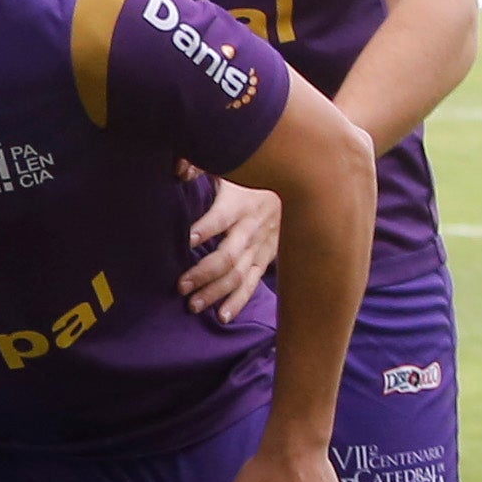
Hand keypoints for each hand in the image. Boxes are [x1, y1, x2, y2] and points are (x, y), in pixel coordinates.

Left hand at [179, 173, 282, 321]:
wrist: (301, 185)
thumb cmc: (253, 175)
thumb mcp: (230, 165)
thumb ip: (201, 165)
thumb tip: (180, 170)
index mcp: (240, 204)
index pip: (221, 218)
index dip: (206, 228)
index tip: (187, 239)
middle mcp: (252, 229)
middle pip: (229, 255)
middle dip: (205, 272)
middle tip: (181, 286)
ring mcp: (261, 247)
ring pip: (239, 275)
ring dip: (216, 292)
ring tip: (194, 306)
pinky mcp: (267, 259)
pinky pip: (252, 283)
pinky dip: (238, 301)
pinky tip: (222, 316)